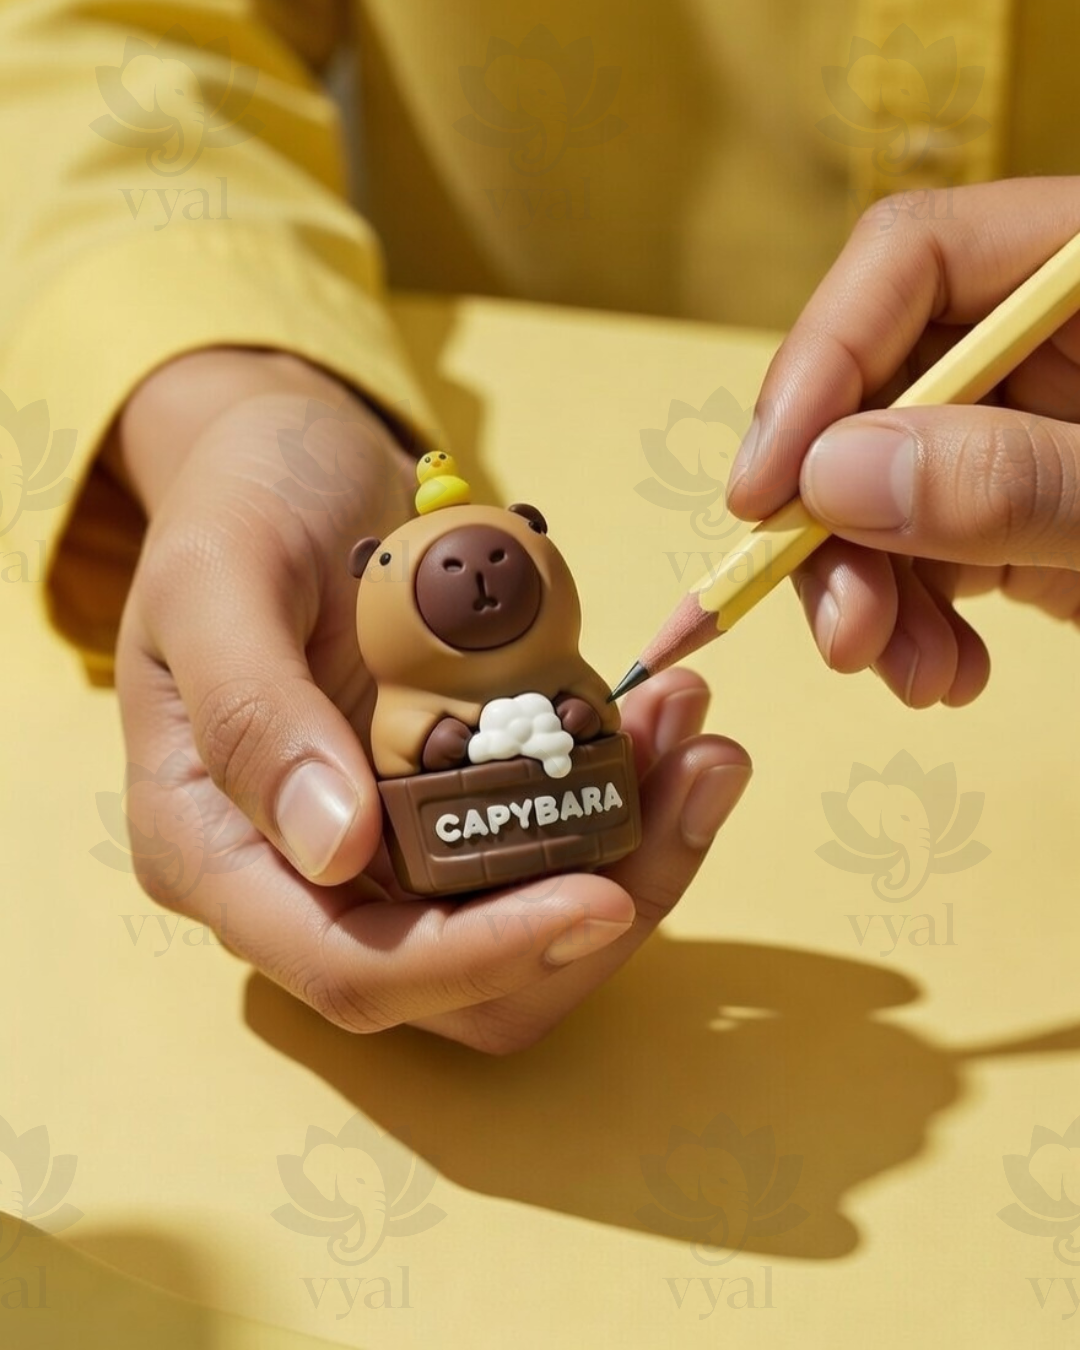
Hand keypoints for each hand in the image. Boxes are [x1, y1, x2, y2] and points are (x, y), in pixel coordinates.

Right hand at [109, 349, 751, 1052]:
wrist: (296, 458)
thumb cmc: (239, 499)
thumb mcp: (218, 575)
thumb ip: (253, 714)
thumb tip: (331, 853)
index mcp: (217, 851)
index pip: (352, 970)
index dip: (479, 960)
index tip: (601, 897)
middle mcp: (308, 877)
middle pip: (469, 983)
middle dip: (600, 907)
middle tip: (695, 774)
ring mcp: (392, 844)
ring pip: (532, 922)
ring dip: (637, 850)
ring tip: (699, 735)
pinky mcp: (457, 800)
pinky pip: (555, 839)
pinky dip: (630, 794)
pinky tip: (672, 716)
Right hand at [727, 177, 1079, 706]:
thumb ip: (1017, 476)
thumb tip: (829, 479)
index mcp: (1079, 266)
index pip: (906, 261)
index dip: (815, 367)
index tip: (764, 492)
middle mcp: (1038, 335)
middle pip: (872, 393)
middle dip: (838, 526)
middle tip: (843, 633)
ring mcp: (1023, 424)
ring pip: (881, 490)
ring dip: (871, 597)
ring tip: (918, 679)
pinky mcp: (1019, 501)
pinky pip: (927, 549)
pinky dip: (916, 623)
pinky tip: (946, 674)